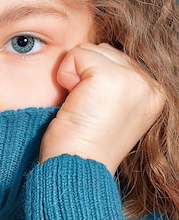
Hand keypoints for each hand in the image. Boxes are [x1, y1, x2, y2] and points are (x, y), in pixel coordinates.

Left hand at [40, 43, 164, 173]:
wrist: (75, 169)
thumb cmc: (82, 145)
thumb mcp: (109, 110)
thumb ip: (115, 83)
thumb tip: (96, 53)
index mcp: (154, 95)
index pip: (117, 60)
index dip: (93, 82)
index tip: (94, 112)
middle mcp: (150, 86)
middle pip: (105, 51)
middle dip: (85, 76)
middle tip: (85, 111)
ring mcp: (134, 81)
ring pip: (91, 50)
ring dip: (75, 76)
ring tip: (81, 107)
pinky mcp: (111, 78)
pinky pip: (76, 55)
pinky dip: (65, 76)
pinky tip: (73, 103)